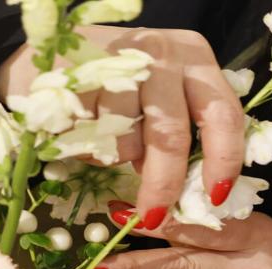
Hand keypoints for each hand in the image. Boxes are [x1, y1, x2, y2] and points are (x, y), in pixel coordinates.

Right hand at [0, 26, 246, 230]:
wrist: (47, 50)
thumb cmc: (120, 83)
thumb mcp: (166, 96)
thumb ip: (187, 131)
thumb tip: (198, 192)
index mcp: (194, 57)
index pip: (224, 115)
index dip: (224, 161)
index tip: (215, 197)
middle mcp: (161, 52)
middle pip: (172, 135)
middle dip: (163, 184)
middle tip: (153, 214)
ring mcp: (118, 60)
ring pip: (126, 139)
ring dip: (117, 156)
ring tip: (107, 138)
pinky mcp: (77, 76)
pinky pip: (89, 135)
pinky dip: (88, 145)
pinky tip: (82, 126)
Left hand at [77, 202, 271, 268]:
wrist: (266, 266)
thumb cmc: (242, 228)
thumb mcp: (226, 208)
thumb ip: (188, 209)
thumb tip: (126, 210)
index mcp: (259, 236)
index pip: (204, 231)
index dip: (161, 225)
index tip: (120, 216)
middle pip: (184, 267)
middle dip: (133, 267)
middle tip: (93, 266)